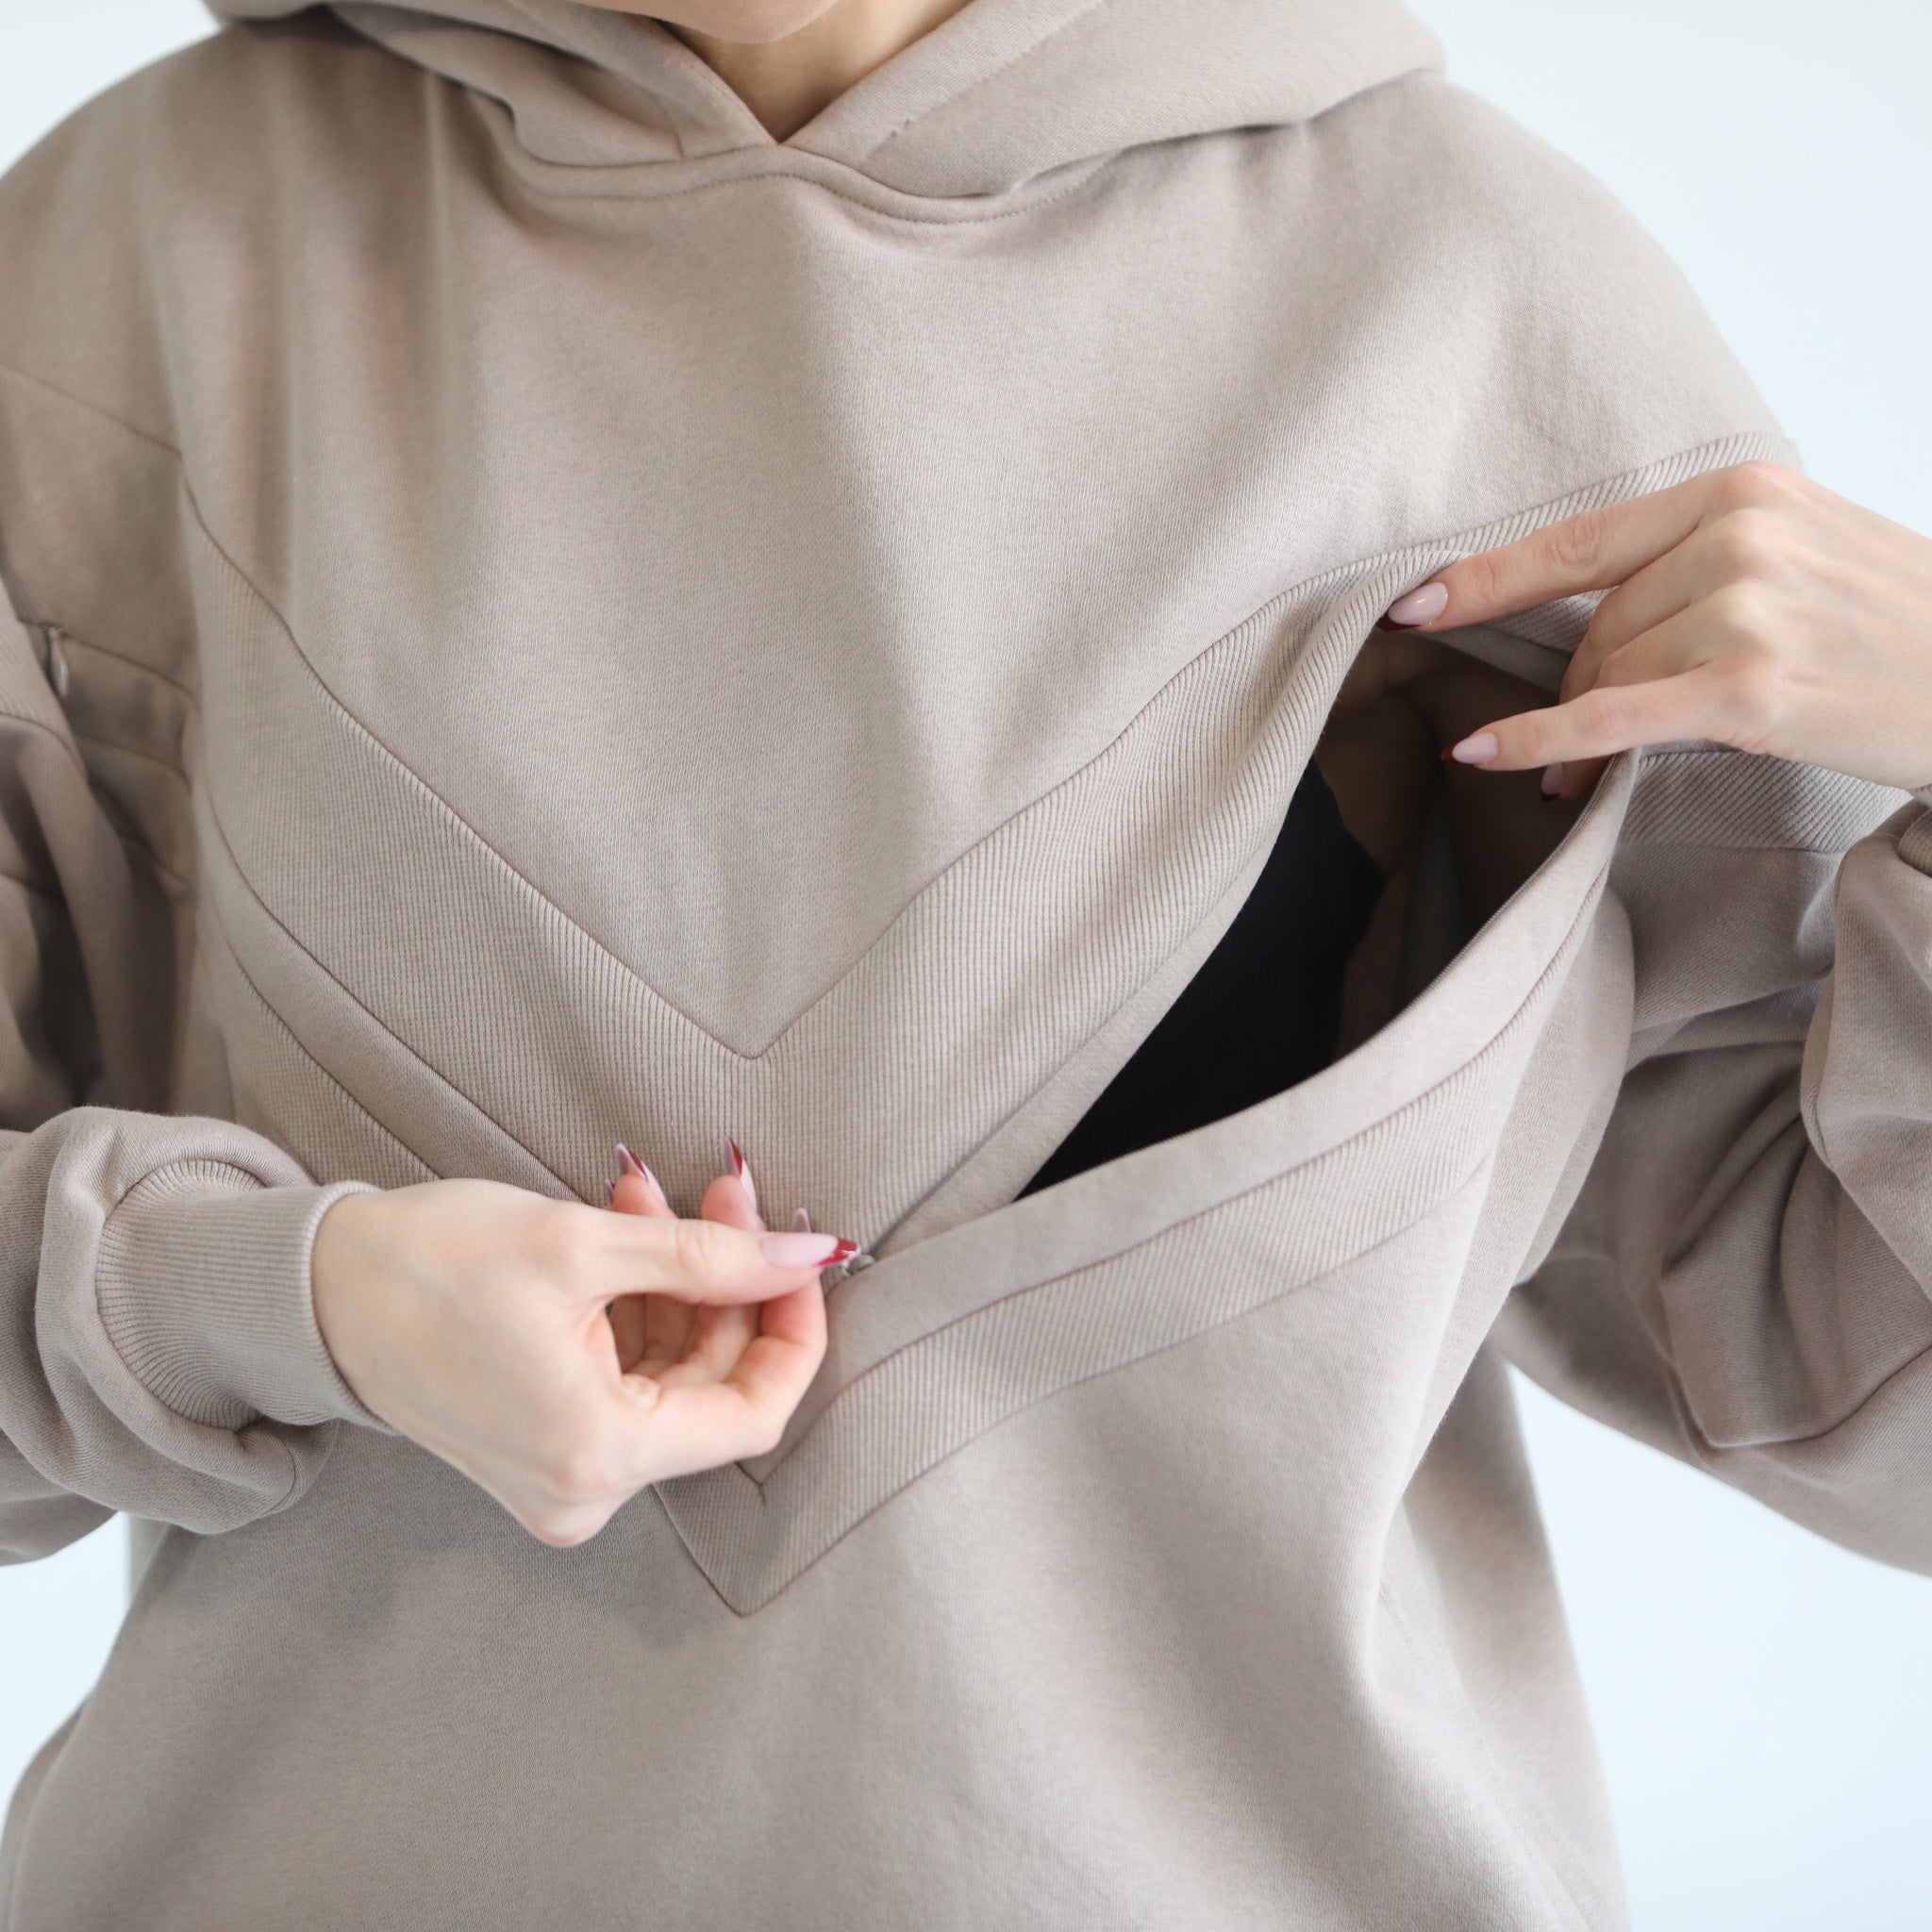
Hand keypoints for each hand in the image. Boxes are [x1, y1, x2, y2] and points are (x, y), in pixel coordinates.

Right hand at [312, 1162, 854, 1545]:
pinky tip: (628, 1227)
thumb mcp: (581, 1245)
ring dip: (680, 1281)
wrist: (312, 1291)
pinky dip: (639, 1306)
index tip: (800, 1254)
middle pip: (711, 1387)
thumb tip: (815, 1255)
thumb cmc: (429, 1265)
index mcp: (599, 1455)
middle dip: (729, 1280)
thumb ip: (709, 1256)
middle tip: (723, 1191)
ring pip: (671, 1375)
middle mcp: (584, 1490)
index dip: (792, 1328)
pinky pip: (625, 1380)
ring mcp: (560, 1474)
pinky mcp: (540, 1446)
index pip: (754, 1412)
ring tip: (655, 1193)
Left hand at [1379, 462, 1931, 799]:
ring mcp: (1747, 606)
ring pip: (1605, 676)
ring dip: (1574, 735)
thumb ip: (1696, 564)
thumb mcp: (1800, 556)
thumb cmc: (1894, 629)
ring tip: (1578, 775)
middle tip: (1560, 745)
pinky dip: (1540, 742)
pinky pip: (1612, 718)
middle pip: (1591, 625)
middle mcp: (1738, 535)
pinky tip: (1482, 758)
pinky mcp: (1752, 686)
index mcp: (1740, 492)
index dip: (1486, 577)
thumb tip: (1583, 623)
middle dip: (1567, 691)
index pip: (1579, 539)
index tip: (1412, 601)